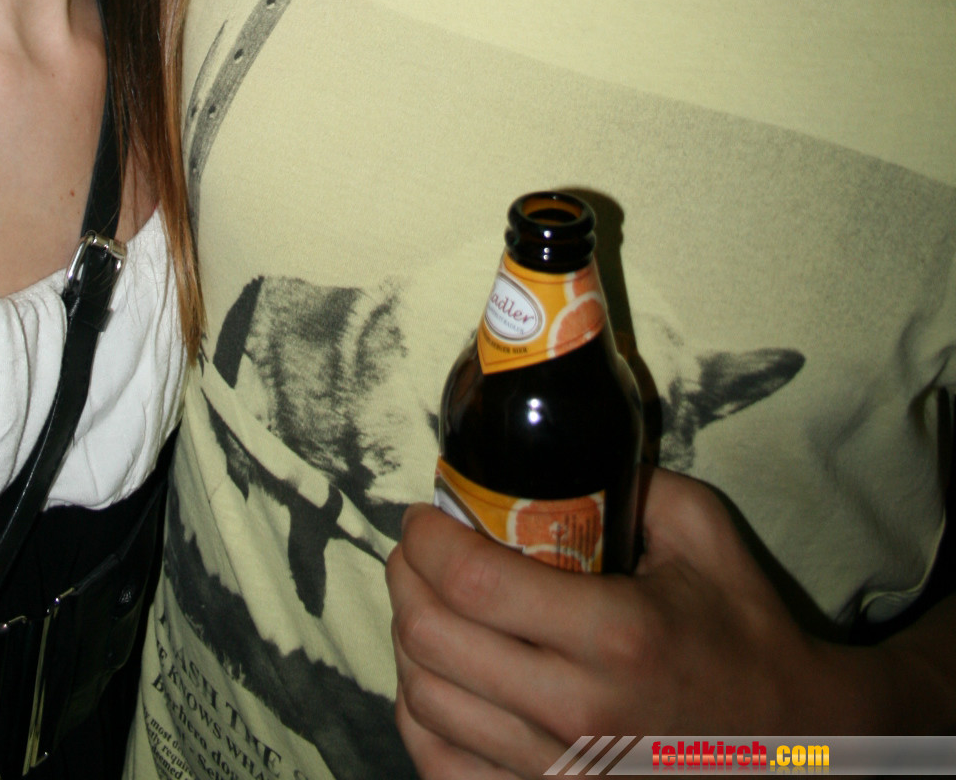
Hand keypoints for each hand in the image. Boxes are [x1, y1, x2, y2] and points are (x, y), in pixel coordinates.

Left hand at [387, 468, 896, 778]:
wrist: (797, 745)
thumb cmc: (745, 633)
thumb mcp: (703, 534)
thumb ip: (627, 482)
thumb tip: (544, 455)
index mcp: (616, 633)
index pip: (474, 582)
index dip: (427, 539)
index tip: (424, 514)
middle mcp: (580, 712)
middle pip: (434, 641)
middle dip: (406, 579)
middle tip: (414, 550)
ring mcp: (562, 774)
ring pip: (427, 705)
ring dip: (407, 642)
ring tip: (422, 604)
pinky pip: (444, 771)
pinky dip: (421, 721)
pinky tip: (435, 680)